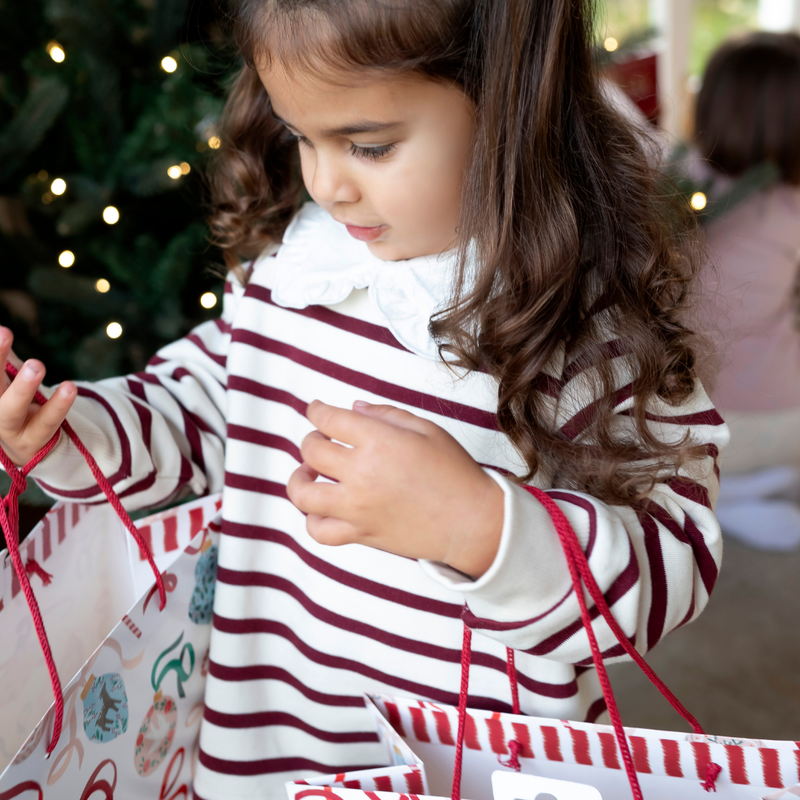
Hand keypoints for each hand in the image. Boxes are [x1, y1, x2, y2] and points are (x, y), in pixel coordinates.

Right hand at [0, 326, 76, 466]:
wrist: (24, 446)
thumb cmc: (15, 402)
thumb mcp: (8, 381)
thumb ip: (6, 359)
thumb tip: (1, 326)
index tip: (2, 329)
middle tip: (5, 332)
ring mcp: (9, 428)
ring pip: (12, 409)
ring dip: (23, 386)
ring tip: (37, 364)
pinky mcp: (34, 440)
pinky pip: (47, 421)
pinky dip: (58, 405)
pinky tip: (69, 387)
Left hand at [286, 400, 504, 578]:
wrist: (471, 522)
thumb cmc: (454, 473)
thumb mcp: (427, 430)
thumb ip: (386, 415)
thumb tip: (354, 408)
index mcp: (379, 442)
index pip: (329, 419)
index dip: (317, 410)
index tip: (316, 409)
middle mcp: (361, 473)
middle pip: (312, 451)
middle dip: (312, 439)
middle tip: (322, 439)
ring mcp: (357, 507)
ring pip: (303, 493)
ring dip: (299, 478)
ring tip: (309, 473)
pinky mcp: (360, 534)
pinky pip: (319, 531)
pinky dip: (312, 519)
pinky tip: (321, 506)